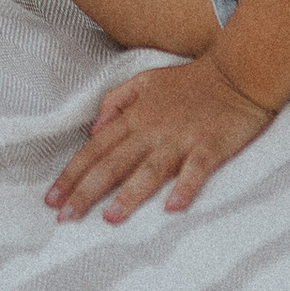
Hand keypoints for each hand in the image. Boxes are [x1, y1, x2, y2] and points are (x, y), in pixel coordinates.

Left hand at [45, 57, 275, 224]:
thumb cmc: (190, 81)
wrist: (237, 72)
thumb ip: (116, 102)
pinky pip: (195, 170)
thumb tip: (93, 130)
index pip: (95, 149)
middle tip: (66, 217)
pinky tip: (172, 208)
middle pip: (113, 163)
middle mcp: (152, 130)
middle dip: (86, 191)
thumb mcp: (145, 81)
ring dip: (129, 194)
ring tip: (109, 218)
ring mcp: (181, 140)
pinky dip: (184, 188)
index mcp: (135, 117)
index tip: (52, 199)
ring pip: (149, 170)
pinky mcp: (210, 147)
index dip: (72, 174)